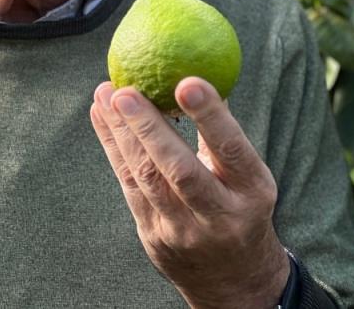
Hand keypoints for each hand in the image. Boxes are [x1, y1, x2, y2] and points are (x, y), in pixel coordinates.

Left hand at [90, 77, 289, 308]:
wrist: (232, 281)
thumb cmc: (240, 206)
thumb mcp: (250, 177)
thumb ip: (224, 135)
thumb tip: (198, 72)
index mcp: (251, 192)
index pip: (232, 150)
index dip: (211, 117)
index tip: (187, 82)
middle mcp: (218, 215)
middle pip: (179, 170)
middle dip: (148, 129)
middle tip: (125, 91)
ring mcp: (182, 229)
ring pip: (145, 177)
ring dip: (121, 132)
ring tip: (106, 94)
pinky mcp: (152, 234)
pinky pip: (128, 184)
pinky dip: (112, 147)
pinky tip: (102, 116)